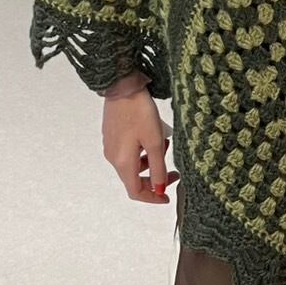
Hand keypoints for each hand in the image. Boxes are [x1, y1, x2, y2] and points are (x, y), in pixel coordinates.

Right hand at [101, 86, 178, 203]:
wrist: (122, 86)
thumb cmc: (139, 112)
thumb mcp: (155, 142)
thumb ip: (158, 168)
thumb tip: (160, 189)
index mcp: (122, 162)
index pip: (135, 192)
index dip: (152, 198)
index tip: (167, 196)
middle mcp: (113, 157)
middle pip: (134, 179)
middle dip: (155, 179)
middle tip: (174, 173)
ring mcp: (111, 145)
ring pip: (132, 164)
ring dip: (150, 162)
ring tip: (166, 146)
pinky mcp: (112, 135)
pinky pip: (128, 152)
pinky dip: (143, 151)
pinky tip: (154, 137)